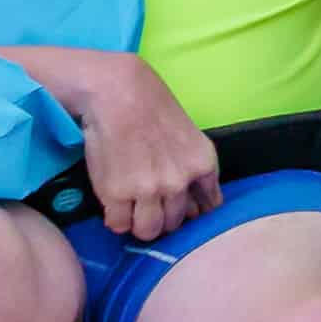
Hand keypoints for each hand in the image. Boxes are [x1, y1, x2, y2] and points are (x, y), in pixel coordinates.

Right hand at [69, 61, 216, 241]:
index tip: (177, 207)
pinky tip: (113, 202)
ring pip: (148, 231)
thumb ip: (196, 170)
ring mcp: (148, 190)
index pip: (207, 209)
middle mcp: (178, 182)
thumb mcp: (189, 134)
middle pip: (174, 224)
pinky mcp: (117, 194)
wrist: (114, 90)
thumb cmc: (150, 105)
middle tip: (147, 202)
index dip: (191, 212)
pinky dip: (115, 218)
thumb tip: (199, 208)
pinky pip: (118, 224)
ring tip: (129, 207)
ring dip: (138, 223)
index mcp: (202, 165)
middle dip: (161, 217)